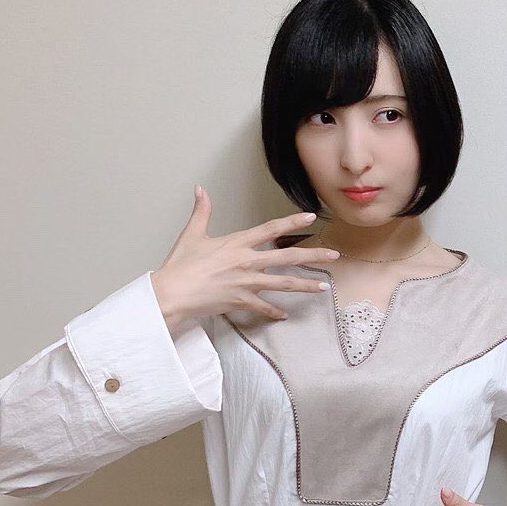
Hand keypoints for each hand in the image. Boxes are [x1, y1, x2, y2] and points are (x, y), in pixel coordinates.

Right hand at [150, 186, 341, 332]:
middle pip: (287, 257)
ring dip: (305, 286)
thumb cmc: (180, 266)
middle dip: (313, 256)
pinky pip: (264, 308)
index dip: (292, 221)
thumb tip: (201, 190)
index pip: (271, 229)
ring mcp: (247, 283)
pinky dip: (274, 312)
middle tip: (334, 255)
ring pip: (284, 284)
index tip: (311, 217)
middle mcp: (247, 261)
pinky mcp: (242, 301)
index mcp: (237, 243)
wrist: (172, 293)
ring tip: (323, 288)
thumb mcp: (192, 235)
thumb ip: (202, 212)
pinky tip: (284, 315)